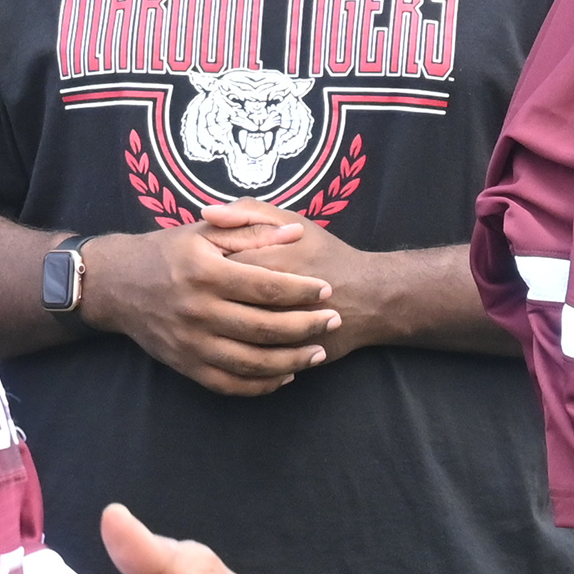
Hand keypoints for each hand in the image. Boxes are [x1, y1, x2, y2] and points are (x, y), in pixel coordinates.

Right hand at [77, 210, 336, 396]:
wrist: (116, 286)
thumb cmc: (167, 252)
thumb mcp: (204, 232)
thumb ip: (250, 231)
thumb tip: (296, 234)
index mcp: (204, 273)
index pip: (266, 286)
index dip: (302, 290)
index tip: (327, 289)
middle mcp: (196, 311)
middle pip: (264, 327)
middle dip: (306, 325)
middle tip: (334, 320)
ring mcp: (189, 343)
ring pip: (251, 362)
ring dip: (290, 360)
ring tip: (317, 351)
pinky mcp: (184, 365)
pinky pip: (229, 384)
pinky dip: (260, 385)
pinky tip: (284, 375)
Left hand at [195, 202, 403, 365]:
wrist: (370, 297)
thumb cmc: (326, 254)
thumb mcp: (291, 221)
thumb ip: (248, 213)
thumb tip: (206, 213)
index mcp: (268, 261)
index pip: (216, 266)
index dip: (203, 267)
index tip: (204, 266)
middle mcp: (271, 300)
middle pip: (219, 303)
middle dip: (210, 300)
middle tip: (211, 294)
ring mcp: (282, 332)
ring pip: (234, 337)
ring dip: (222, 329)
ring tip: (222, 317)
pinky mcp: (289, 356)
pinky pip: (251, 360)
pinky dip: (240, 355)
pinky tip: (237, 343)